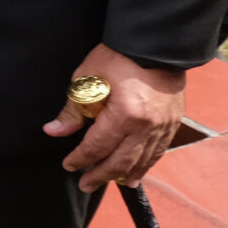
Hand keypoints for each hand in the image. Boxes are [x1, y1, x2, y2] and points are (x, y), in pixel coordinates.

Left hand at [42, 45, 185, 190]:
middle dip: (100, 175)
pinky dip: (145, 164)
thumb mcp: (87, 78)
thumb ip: (73, 110)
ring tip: (110, 182)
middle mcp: (147, 126)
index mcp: (125, 114)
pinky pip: (158, 151)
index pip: (97, 146)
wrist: (156, 43)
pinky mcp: (173, 121)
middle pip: (121, 161)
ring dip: (124, 175)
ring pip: (142, 160)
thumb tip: (54, 131)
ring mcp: (164, 125)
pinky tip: (136, 173)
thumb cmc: (118, 57)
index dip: (81, 159)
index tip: (69, 165)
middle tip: (84, 185)